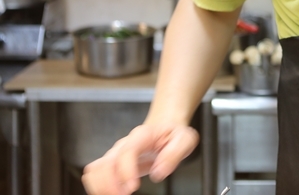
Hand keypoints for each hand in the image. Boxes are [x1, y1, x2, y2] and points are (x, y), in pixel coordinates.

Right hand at [82, 124, 198, 194]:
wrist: (165, 128)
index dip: (126, 171)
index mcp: (142, 136)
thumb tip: (158, 173)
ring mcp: (116, 154)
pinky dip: (99, 187)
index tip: (133, 187)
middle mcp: (124, 144)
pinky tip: (113, 193)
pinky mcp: (112, 164)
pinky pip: (95, 175)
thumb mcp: (185, 140)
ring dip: (101, 187)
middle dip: (110, 183)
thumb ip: (174, 154)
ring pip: (95, 170)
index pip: (127, 152)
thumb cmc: (174, 135)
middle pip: (105, 163)